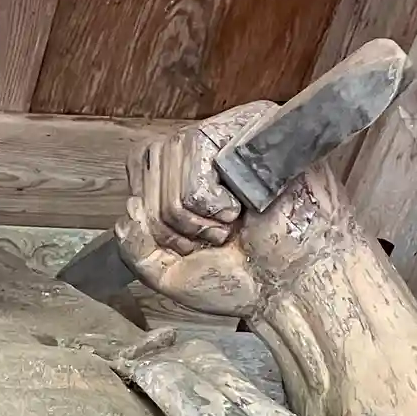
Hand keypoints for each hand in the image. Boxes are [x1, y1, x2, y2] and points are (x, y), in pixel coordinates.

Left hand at [117, 102, 278, 315]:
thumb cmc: (239, 279)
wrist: (288, 287)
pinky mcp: (257, 128)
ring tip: (230, 227)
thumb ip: (134, 247)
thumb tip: (128, 211)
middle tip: (211, 239)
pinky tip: (243, 211)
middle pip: (153, 158)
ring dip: (195, 213)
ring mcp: (233, 133)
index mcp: (187, 172)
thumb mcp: (167, 272)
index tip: (179, 241)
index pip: (140, 160)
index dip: (148, 203)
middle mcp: (209, 146)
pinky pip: (204, 151)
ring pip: (175, 153)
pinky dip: (212, 199)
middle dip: (171, 220)